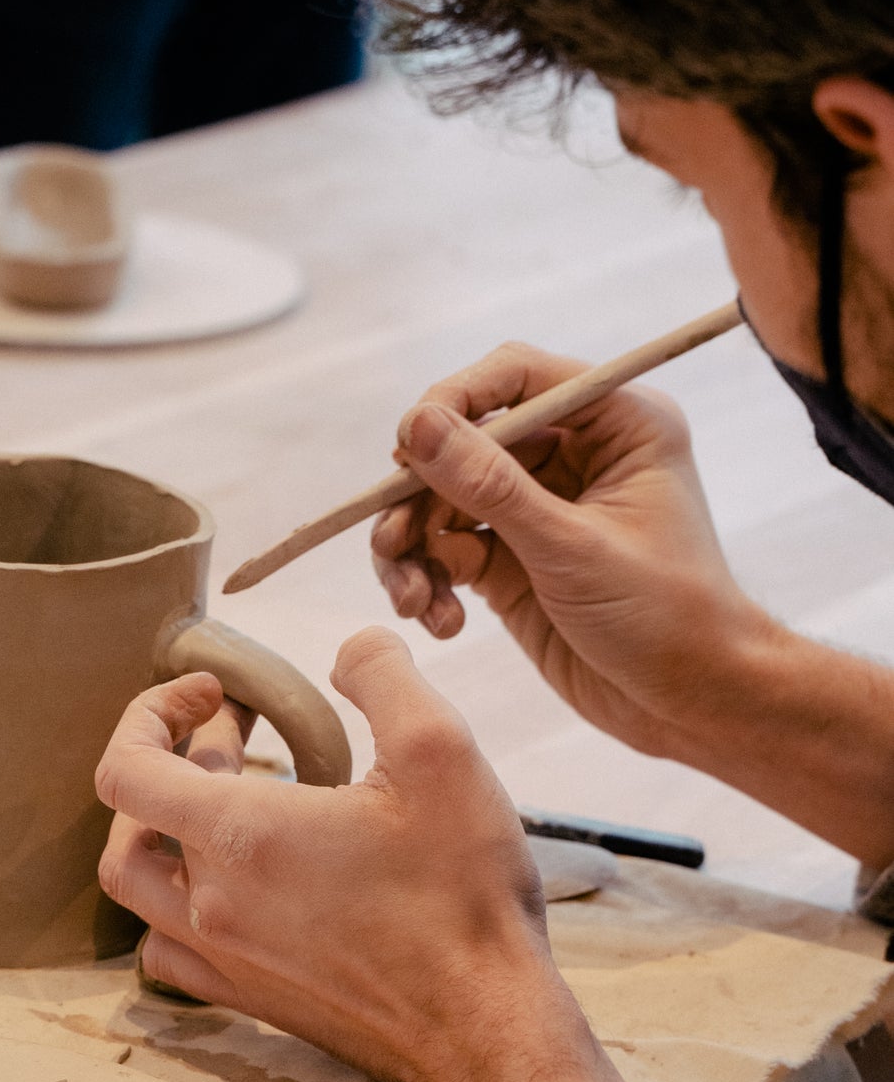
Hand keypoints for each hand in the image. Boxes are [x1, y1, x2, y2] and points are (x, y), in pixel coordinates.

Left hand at [97, 629, 633, 1081]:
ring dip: (162, 835)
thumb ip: (383, 676)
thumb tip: (352, 648)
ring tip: (225, 803)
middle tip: (237, 732)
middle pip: (129, 825)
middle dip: (171, 761)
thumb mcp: (442, 751)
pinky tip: (236, 884)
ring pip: (141, 892)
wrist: (486, 1027)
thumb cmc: (462, 893)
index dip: (150, 713)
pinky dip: (179, 906)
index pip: (125, 768)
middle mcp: (212, 903)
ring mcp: (226, 960)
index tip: (212, 694)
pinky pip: (172, 951)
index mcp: (239, 837)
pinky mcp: (252, 999)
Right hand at [372, 341, 777, 760]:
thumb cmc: (665, 617)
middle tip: (391, 540)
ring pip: (445, 500)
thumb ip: (491, 486)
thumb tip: (418, 425)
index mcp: (617, 423)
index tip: (406, 446)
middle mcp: (575, 455)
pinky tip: (440, 621)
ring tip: (411, 598)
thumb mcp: (571, 548)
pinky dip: (430, 581)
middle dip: (420, 494)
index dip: (454, 401)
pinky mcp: (512, 561)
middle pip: (466, 442)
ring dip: (414, 546)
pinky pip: (447, 550)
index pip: (517, 377)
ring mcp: (539, 508)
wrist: (690, 703)